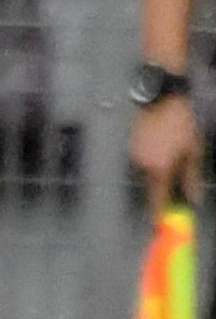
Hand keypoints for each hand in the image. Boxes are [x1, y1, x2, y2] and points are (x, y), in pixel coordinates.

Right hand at [131, 96, 203, 213]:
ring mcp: (129, 152)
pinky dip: (145, 160)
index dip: (158, 213)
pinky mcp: (126, 141)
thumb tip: (193, 198)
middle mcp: (139, 163)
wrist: (161, 95)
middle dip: (158, 189)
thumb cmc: (180, 122)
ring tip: (166, 163)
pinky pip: (136, 159)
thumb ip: (191, 177)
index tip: (160, 223)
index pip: (156, 199)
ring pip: (141, 172)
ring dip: (152, 173)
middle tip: (170, 189)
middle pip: (147, 186)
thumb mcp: (193, 150)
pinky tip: (156, 150)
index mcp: (157, 169)